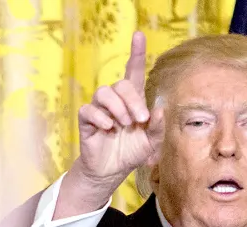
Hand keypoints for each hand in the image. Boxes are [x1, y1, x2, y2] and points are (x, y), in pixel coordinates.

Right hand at [58, 31, 164, 214]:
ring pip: (104, 92)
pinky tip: (109, 128)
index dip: (136, 53)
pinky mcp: (86, 120)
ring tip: (123, 124)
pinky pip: (89, 109)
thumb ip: (157, 127)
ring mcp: (100, 109)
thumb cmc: (131, 153)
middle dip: (133, 100)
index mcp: (132, 101)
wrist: (111, 171)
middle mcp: (115, 101)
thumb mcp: (151, 143)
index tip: (139, 35)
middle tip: (139, 119)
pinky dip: (101, 118)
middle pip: (121, 84)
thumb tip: (159, 109)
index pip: (133, 72)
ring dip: (117, 108)